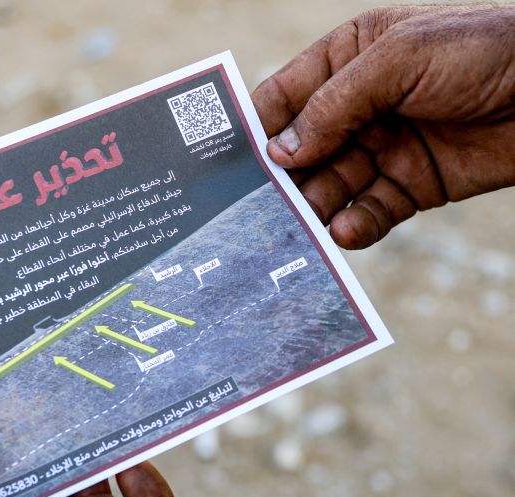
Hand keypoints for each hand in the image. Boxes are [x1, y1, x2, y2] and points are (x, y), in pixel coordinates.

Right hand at [252, 5, 514, 248]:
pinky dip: (353, 226)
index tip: (226, 163)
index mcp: (347, 60)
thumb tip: (278, 152)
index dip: (256, 128)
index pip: (284, 97)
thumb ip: (334, 105)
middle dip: (281, 179)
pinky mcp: (410, 187)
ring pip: (329, 187)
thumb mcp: (398, 61)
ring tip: (297, 230)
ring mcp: (382, 149)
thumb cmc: (481, 53)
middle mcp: (358, 107)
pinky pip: (368, 213)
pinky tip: (343, 233)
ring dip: (312, 209)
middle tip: (256, 209)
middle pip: (301, 151)